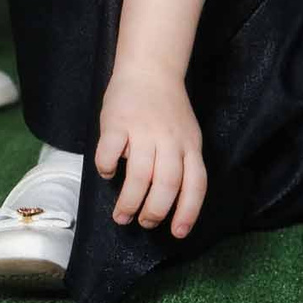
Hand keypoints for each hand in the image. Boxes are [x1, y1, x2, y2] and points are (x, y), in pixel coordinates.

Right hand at [96, 65, 206, 237]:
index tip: (177, 233)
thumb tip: (169, 204)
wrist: (150, 69)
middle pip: (167, 184)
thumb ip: (181, 163)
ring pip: (140, 174)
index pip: (195, 183)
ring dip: (130, 201)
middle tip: (142, 223)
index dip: (188, 212)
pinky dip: (107, 169)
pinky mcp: (118, 122)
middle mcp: (170, 140)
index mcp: (190, 145)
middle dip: (154, 212)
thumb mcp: (186, 135)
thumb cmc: (168, 109)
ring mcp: (144, 130)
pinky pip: (110, 152)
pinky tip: (107, 174)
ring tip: (121, 216)